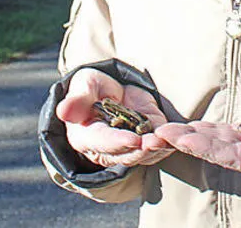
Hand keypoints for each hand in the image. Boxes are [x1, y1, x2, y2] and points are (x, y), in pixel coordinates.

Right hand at [56, 68, 173, 168]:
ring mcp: (128, 148)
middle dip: (142, 149)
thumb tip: (63, 112)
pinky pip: (157, 148)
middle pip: (126, 154)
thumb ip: (78, 99)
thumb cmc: (91, 88)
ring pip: (143, 155)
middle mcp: (107, 149)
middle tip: (156, 142)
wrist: (109, 92)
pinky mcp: (146, 141)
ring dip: (157, 149)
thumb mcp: (83, 86)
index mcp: (86, 137)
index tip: (133, 140)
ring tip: (168, 141)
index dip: (118, 142)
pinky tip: (176, 138)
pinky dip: (167, 145)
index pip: (103, 143)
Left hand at [155, 97, 240, 183]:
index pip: (236, 156)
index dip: (207, 147)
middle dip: (190, 143)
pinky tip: (193, 128)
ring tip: (166, 131)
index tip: (182, 139)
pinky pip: (231, 140)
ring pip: (222, 146)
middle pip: (221, 153)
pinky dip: (210, 133)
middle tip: (159, 134)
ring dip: (195, 139)